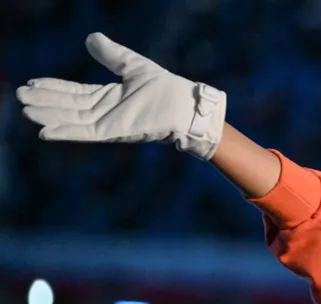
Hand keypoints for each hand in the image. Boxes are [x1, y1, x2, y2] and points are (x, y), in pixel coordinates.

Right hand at [17, 33, 225, 159]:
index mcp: (109, 97)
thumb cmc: (166, 88)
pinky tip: (45, 131)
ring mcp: (110, 124)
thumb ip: (111, 54)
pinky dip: (66, 132)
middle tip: (20, 97)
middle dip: (45, 101)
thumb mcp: (132, 65)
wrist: (185, 105)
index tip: (32, 83)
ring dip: (49, 115)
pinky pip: (86, 133)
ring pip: (72, 119)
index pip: (74, 92)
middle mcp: (106, 112)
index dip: (53, 88)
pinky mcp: (116, 133)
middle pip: (67, 106)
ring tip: (26, 110)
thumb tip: (90, 38)